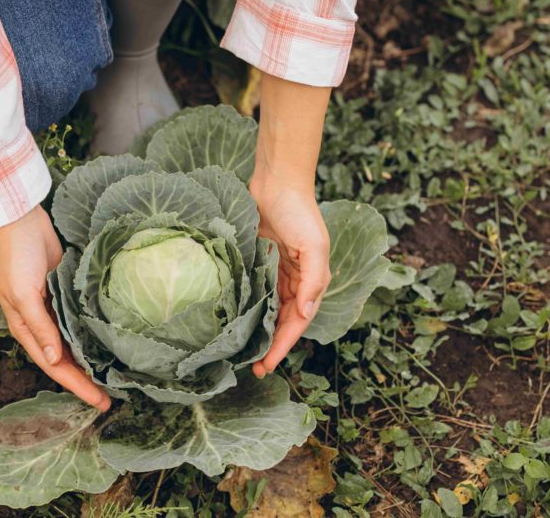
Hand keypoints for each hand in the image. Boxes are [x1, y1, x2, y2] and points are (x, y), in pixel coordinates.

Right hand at [0, 206, 110, 410]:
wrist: (19, 222)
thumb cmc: (17, 258)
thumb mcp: (23, 295)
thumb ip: (40, 328)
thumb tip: (56, 360)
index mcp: (25, 329)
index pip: (55, 367)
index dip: (77, 387)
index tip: (100, 403)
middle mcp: (40, 325)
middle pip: (66, 361)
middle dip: (86, 381)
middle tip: (112, 398)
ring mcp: (53, 309)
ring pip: (74, 343)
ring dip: (89, 360)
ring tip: (113, 377)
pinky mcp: (64, 293)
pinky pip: (79, 321)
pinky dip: (91, 334)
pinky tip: (107, 341)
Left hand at [248, 178, 330, 376]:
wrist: (277, 182)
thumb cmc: (298, 211)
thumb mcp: (313, 245)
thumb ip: (314, 280)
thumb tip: (305, 313)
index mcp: (311, 279)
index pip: (297, 321)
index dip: (284, 345)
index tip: (268, 365)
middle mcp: (295, 278)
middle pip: (282, 320)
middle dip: (271, 344)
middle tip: (253, 368)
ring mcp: (275, 269)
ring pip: (268, 308)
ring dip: (259, 329)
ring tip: (243, 351)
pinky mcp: (257, 259)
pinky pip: (254, 288)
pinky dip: (248, 306)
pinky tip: (236, 319)